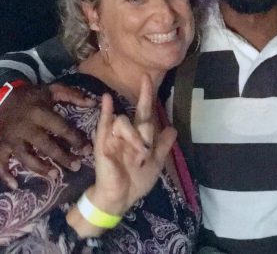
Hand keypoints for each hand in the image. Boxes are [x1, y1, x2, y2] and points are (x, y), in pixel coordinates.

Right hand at [0, 83, 95, 188]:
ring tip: (55, 176)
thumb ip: (74, 95)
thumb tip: (94, 102)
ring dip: (39, 168)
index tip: (88, 149)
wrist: (5, 95)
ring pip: (25, 157)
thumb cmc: (34, 94)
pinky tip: (15, 185)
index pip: (60, 128)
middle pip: (45, 145)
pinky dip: (5, 174)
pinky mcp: (3, 144)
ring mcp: (12, 138)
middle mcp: (26, 127)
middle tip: (76, 167)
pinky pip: (0, 161)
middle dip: (61, 157)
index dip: (75, 139)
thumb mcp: (54, 89)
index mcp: (40, 113)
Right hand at [90, 75, 175, 215]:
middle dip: (144, 96)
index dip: (148, 98)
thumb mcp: (156, 163)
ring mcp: (115, 137)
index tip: (149, 80)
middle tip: (146, 79)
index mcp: (141, 137)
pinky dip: (106, 111)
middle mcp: (129, 134)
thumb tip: (173, 127)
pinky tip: (107, 99)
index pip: (146, 114)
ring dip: (134, 137)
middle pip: (139, 113)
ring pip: (125, 122)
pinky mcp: (103, 144)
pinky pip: (104, 124)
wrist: (120, 198)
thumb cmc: (137, 182)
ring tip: (140, 154)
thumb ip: (163, 146)